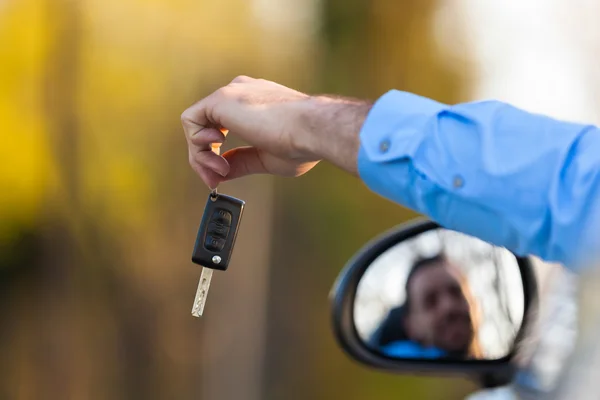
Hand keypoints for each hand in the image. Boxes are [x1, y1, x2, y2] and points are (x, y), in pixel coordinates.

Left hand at [181, 76, 371, 187]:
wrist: (312, 130)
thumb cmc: (302, 144)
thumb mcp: (267, 158)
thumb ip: (242, 161)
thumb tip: (221, 172)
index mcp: (255, 103)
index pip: (222, 125)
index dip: (216, 154)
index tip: (222, 176)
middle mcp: (241, 93)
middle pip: (206, 126)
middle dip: (205, 159)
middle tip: (214, 181)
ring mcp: (230, 93)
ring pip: (196, 125)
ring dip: (201, 155)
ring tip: (220, 171)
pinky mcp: (220, 99)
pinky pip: (190, 120)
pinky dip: (196, 142)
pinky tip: (214, 153)